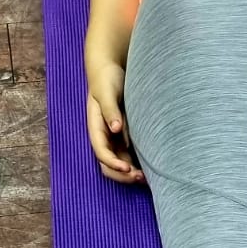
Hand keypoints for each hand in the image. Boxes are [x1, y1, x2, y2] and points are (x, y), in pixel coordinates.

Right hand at [86, 62, 147, 186]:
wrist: (111, 69)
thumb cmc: (107, 79)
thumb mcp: (107, 92)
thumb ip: (110, 110)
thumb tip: (115, 128)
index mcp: (95, 128)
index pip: (101, 152)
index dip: (113, 163)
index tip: (127, 169)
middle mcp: (104, 137)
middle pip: (108, 164)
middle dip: (122, 175)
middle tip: (141, 178)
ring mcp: (114, 138)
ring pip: (119, 163)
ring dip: (131, 173)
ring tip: (149, 178)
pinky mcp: (124, 136)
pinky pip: (129, 155)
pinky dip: (137, 164)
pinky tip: (151, 168)